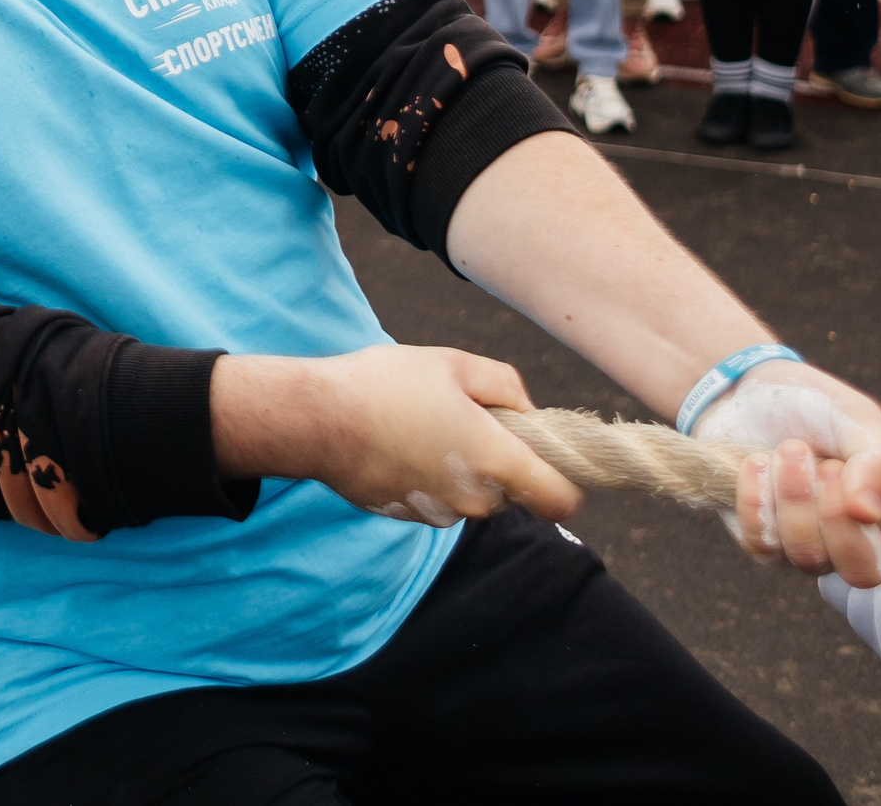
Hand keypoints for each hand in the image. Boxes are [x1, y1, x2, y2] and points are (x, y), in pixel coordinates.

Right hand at [213, 346, 581, 526]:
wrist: (317, 421)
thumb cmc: (387, 386)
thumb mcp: (455, 364)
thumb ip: (507, 387)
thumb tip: (526, 413)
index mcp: (495, 461)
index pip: (561, 499)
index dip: (564, 480)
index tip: (543, 453)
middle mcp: (473, 500)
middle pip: (511, 491)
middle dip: (499, 458)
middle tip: (463, 415)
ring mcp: (438, 514)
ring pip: (472, 493)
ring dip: (461, 466)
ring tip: (421, 424)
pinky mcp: (407, 517)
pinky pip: (437, 498)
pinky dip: (428, 475)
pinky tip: (398, 442)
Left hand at [693, 363, 880, 598]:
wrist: (748, 391)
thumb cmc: (817, 407)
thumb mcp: (858, 420)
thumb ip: (878, 462)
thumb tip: (869, 513)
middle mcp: (864, 541)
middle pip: (866, 574)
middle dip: (839, 520)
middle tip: (828, 465)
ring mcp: (813, 547)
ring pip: (810, 560)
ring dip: (796, 499)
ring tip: (791, 449)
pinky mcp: (765, 543)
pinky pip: (763, 545)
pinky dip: (758, 499)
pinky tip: (757, 462)